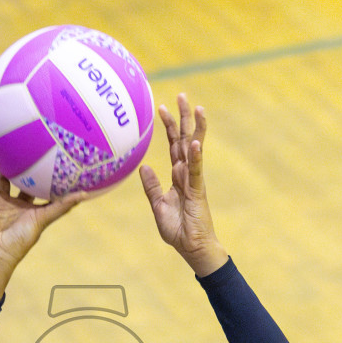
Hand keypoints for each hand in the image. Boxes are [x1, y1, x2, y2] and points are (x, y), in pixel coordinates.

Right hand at [0, 151, 86, 299]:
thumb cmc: (20, 241)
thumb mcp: (43, 220)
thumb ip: (61, 207)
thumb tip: (84, 194)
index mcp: (32, 210)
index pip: (43, 191)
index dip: (50, 179)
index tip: (59, 162)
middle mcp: (17, 204)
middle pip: (23, 182)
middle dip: (28, 169)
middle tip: (34, 149)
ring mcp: (0, 202)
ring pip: (2, 179)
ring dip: (3, 165)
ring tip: (7, 145)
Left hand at [140, 93, 228, 275]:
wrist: (191, 248)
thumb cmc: (177, 229)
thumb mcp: (158, 205)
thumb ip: (152, 186)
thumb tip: (144, 166)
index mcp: (177, 175)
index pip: (172, 145)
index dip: (167, 126)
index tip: (161, 107)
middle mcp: (187, 173)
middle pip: (184, 139)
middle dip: (183, 117)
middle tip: (181, 95)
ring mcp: (194, 179)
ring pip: (194, 148)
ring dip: (196, 128)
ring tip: (198, 107)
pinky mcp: (198, 190)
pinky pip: (196, 169)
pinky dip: (195, 156)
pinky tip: (195, 141)